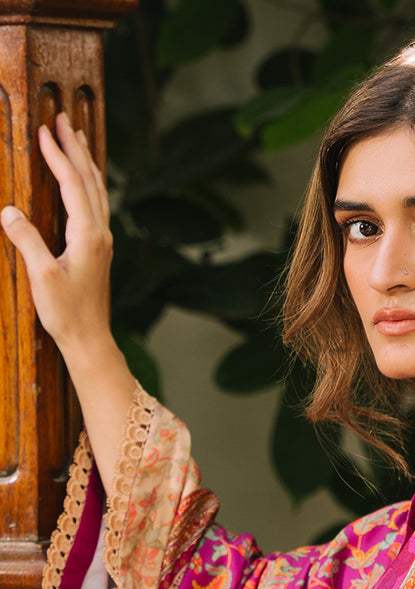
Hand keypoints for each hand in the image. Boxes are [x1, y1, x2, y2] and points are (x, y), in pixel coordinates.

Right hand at [1, 113, 113, 356]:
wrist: (90, 340)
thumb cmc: (67, 313)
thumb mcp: (41, 278)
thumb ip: (26, 242)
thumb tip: (8, 211)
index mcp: (88, 235)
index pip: (72, 184)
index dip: (57, 156)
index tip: (44, 130)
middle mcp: (100, 234)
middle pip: (90, 180)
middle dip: (75, 148)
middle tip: (63, 118)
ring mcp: (102, 242)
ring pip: (97, 191)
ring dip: (85, 162)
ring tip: (76, 138)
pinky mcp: (99, 251)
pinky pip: (97, 206)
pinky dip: (89, 184)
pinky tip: (84, 182)